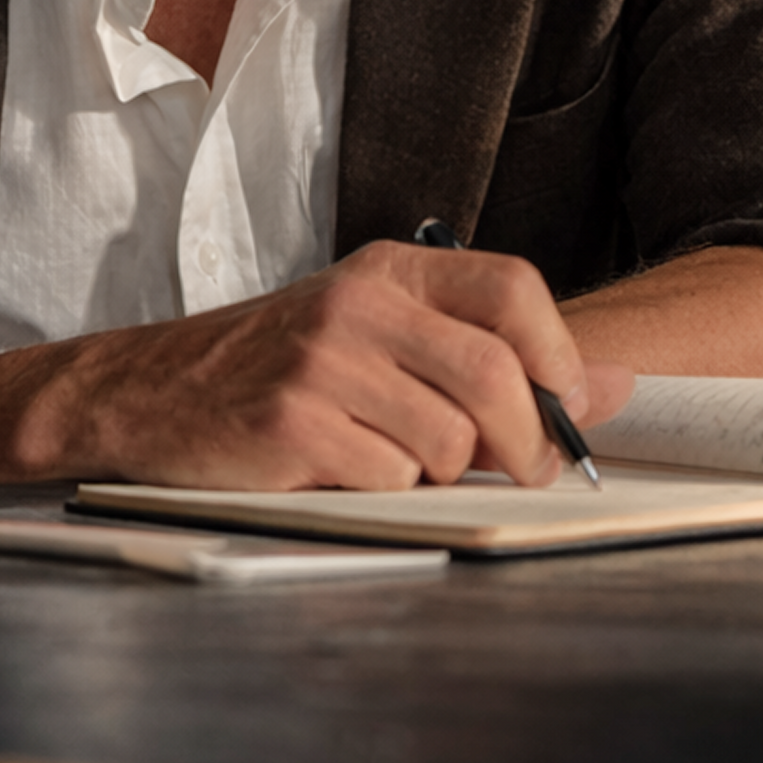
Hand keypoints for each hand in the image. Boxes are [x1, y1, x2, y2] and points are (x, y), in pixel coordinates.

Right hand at [11, 241, 633, 492]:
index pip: (511, 286)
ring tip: (394, 457)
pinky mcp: (293, 422)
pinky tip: (340, 468)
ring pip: (447, 441)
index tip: (569, 403)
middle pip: (494, 374)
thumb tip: (612, 386)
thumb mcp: (378, 331)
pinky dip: (383, 491)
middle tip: (523, 468)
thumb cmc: (278, 363)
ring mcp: (323, 360)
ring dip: (440, 474)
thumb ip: (488, 350)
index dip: (559, 351)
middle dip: (527, 440)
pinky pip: (387, 479)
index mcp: (389, 271)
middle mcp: (359, 304)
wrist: (150, 389)